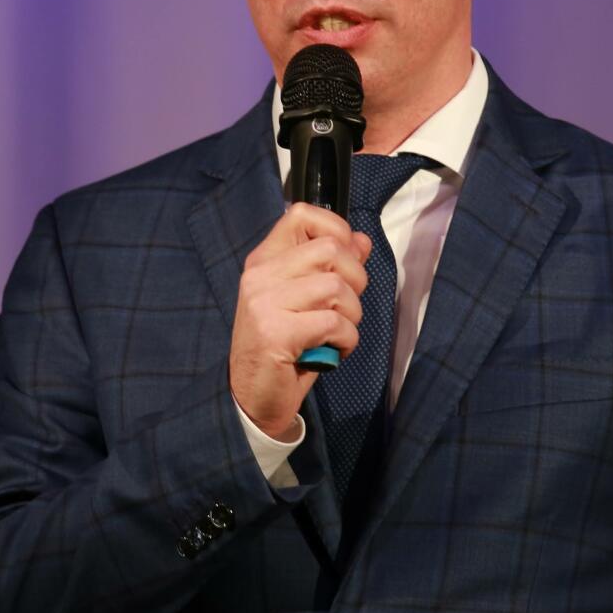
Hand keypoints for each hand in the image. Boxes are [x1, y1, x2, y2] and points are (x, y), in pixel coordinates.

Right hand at [228, 203, 373, 439]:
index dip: (336, 230)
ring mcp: (264, 303)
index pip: (301, 214)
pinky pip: (334, 322)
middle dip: (355, 281)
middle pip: (330, 250)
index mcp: (264, 260)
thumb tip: (361, 241)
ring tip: (338, 333)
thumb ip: (330, 268)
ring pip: (336, 287)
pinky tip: (332, 351)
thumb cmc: (284, 347)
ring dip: (351, 316)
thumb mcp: (306, 301)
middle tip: (346, 308)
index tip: (344, 261)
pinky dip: (346, 340)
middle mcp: (260, 275)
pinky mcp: (275, 333)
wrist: (252, 398)